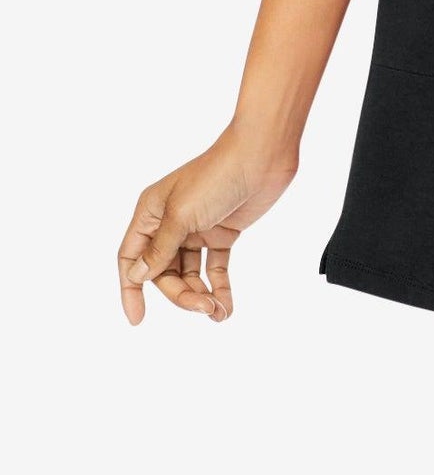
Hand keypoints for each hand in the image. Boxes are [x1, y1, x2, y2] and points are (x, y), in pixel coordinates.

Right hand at [117, 121, 297, 323]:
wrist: (262, 155)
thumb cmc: (216, 176)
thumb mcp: (181, 215)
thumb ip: (160, 248)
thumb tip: (136, 276)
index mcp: (150, 212)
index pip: (130, 257)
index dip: (130, 289)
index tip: (137, 319)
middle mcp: (170, 222)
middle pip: (163, 271)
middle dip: (180, 293)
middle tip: (201, 308)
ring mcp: (197, 228)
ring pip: (189, 273)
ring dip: (200, 295)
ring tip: (217, 312)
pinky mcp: (222, 232)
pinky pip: (214, 267)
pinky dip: (219, 287)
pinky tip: (225, 307)